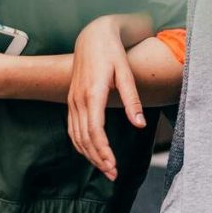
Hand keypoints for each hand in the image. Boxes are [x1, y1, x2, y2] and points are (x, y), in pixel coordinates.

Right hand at [67, 16, 144, 180]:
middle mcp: (79, 100)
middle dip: (98, 159)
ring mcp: (72, 101)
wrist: (92, 37)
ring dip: (89, 155)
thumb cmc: (112, 53)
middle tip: (113, 175)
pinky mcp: (72, 101)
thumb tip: (139, 125)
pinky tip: (91, 153)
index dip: (103, 151)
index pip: (94, 130)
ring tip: (105, 168)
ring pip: (76, 136)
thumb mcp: (126, 73)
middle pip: (84, 138)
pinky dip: (81, 145)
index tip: (114, 166)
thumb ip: (132, 100)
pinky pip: (73, 129)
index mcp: (93, 93)